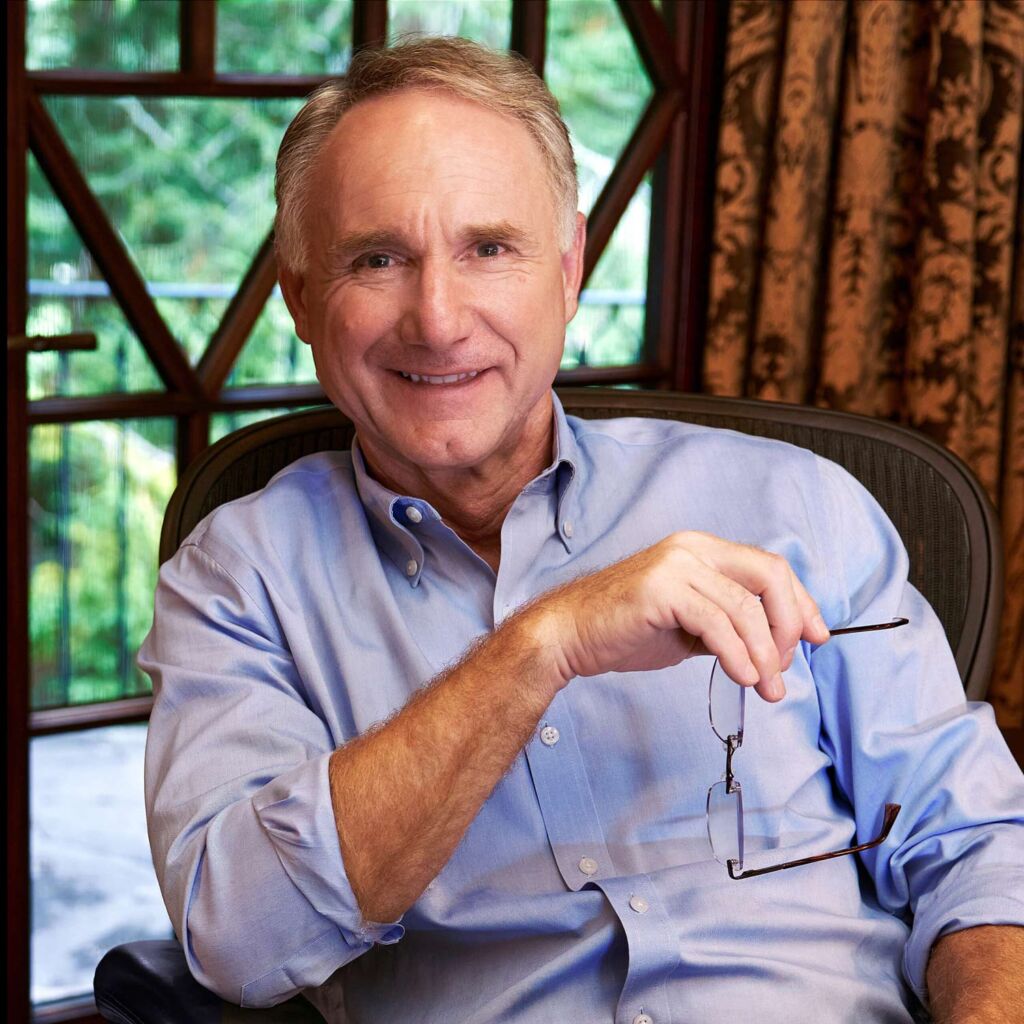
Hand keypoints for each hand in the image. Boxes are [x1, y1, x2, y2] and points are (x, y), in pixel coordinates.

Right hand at [527, 531, 829, 701]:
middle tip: (788, 666)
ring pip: (744, 607)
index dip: (800, 603)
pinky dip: (738, 655)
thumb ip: (729, 624)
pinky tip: (743, 677)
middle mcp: (692, 548)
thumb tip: (775, 647)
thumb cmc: (626, 630)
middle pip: (768, 575)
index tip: (817, 637)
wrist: (570, 635)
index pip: (770, 568)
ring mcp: (676, 565)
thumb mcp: (690, 623)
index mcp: (702, 549)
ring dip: (765, 654)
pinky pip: (717, 623)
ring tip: (767, 687)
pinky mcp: (662, 589)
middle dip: (789, 624)